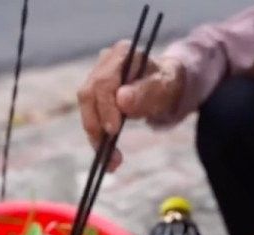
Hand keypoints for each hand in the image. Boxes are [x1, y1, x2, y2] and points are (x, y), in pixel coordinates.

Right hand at [77, 40, 184, 171]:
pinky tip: (109, 159)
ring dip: (96, 138)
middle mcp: (103, 63)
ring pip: (86, 110)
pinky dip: (98, 140)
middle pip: (88, 95)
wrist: (165, 89)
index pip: (103, 82)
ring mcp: (95, 79)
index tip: (114, 131)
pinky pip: (90, 119)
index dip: (105, 107)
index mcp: (122, 54)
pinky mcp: (94, 97)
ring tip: (112, 162)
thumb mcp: (165, 90)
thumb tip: (121, 99)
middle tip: (110, 154)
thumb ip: (146, 92)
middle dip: (97, 127)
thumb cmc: (167, 86)